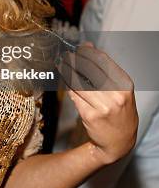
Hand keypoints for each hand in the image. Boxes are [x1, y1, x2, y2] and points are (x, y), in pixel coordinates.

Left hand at [64, 43, 137, 164]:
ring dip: (68, 71)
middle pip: (89, 70)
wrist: (119, 141)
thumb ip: (105, 68)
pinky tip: (66, 81)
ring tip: (61, 65)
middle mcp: (116, 95)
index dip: (87, 52)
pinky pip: (75, 96)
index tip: (78, 48)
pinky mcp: (90, 115)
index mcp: (125, 85)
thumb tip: (88, 46)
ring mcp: (103, 106)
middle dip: (74, 60)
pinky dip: (69, 87)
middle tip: (65, 56)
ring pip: (79, 82)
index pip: (102, 61)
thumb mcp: (120, 89)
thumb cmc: (119, 111)